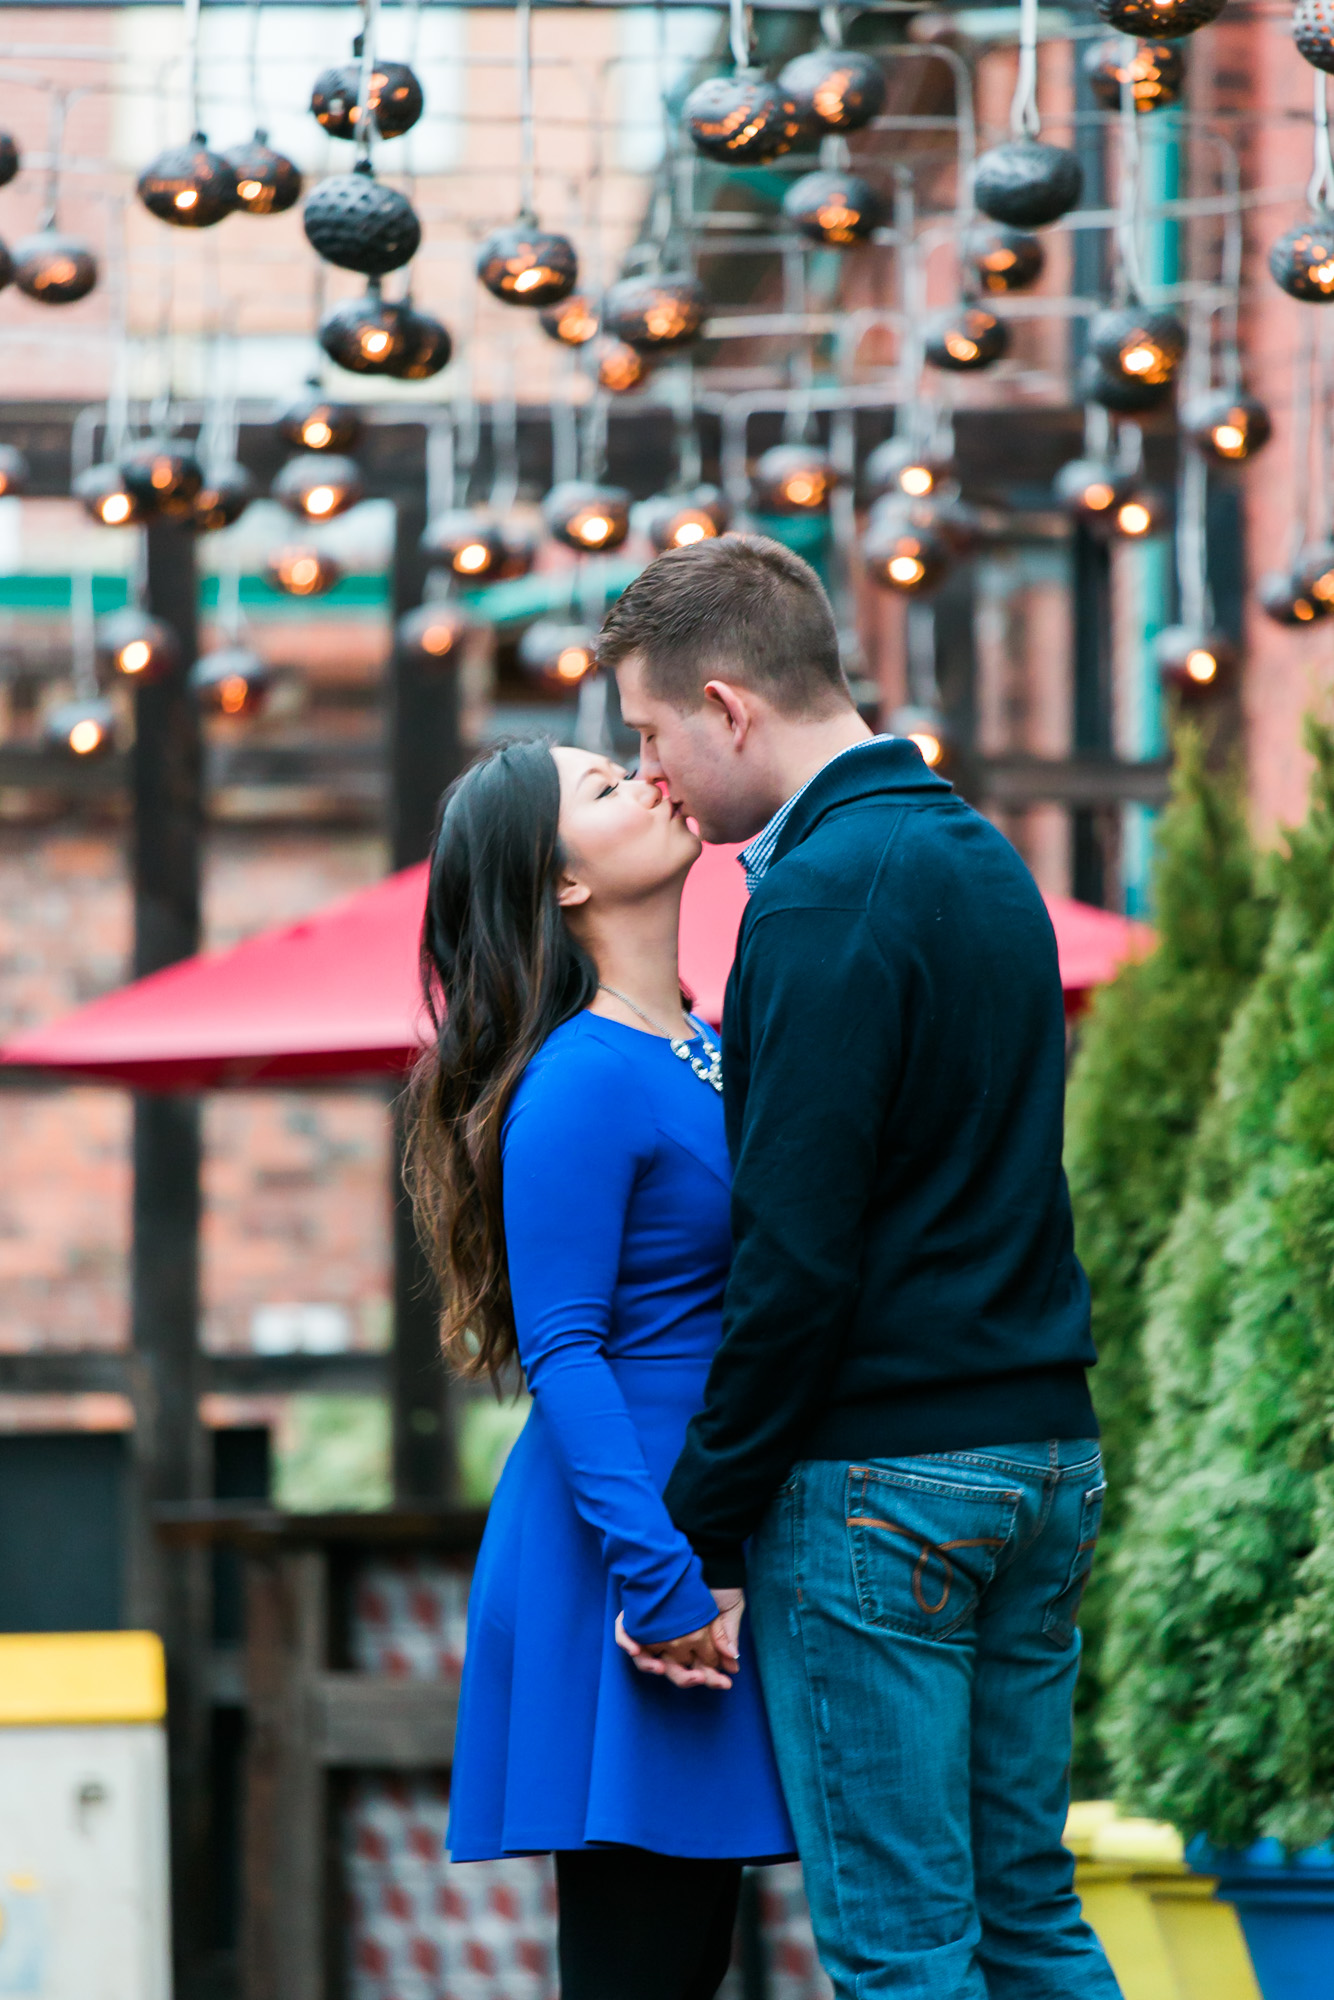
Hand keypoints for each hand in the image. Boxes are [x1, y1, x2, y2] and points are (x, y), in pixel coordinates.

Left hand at [614, 1590, 743, 1691]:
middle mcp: (673, 1639)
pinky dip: (627, 1642)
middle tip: (699, 1677)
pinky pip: (624, 1635)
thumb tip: (732, 1660)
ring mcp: (654, 1629)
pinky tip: (636, 1648)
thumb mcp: (730, 1607)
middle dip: (687, 1678)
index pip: (700, 1668)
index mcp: (696, 1641)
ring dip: (651, 1667)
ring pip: (644, 1659)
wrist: (706, 1553)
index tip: (725, 1683)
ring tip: (660, 1668)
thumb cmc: (720, 1583)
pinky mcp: (638, 1614)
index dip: (712, 1678)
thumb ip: (727, 1633)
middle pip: (673, 1669)